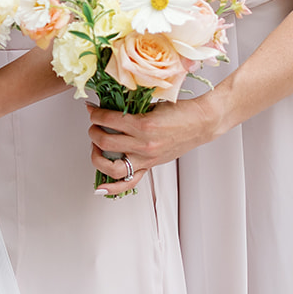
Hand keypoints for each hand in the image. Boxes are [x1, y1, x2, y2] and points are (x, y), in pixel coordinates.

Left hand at [88, 88, 229, 196]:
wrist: (201, 123)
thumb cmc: (181, 112)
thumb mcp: (152, 106)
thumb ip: (131, 110)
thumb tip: (109, 109)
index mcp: (144, 125)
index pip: (108, 119)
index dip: (95, 113)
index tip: (91, 110)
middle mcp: (144, 145)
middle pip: (105, 141)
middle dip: (94, 131)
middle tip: (94, 125)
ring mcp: (147, 158)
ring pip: (112, 166)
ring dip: (97, 156)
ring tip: (96, 147)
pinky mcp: (150, 166)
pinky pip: (129, 182)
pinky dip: (113, 187)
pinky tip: (101, 187)